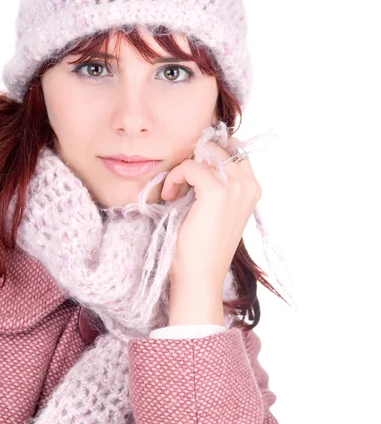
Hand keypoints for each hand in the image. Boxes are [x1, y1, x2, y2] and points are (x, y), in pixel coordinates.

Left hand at [161, 136, 261, 292]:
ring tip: (175, 193)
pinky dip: (175, 178)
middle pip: (217, 148)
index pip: (234, 150)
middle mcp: (249, 185)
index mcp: (253, 188)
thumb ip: (218, 182)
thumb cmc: (204, 245)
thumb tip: (200, 154)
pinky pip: (189, 166)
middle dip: (195, 159)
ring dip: (182, 170)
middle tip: (182, 183)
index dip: (208, 156)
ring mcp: (236, 188)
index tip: (192, 174)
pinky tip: (170, 196)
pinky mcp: (216, 192)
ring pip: (202, 155)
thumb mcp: (218, 208)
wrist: (200, 275)